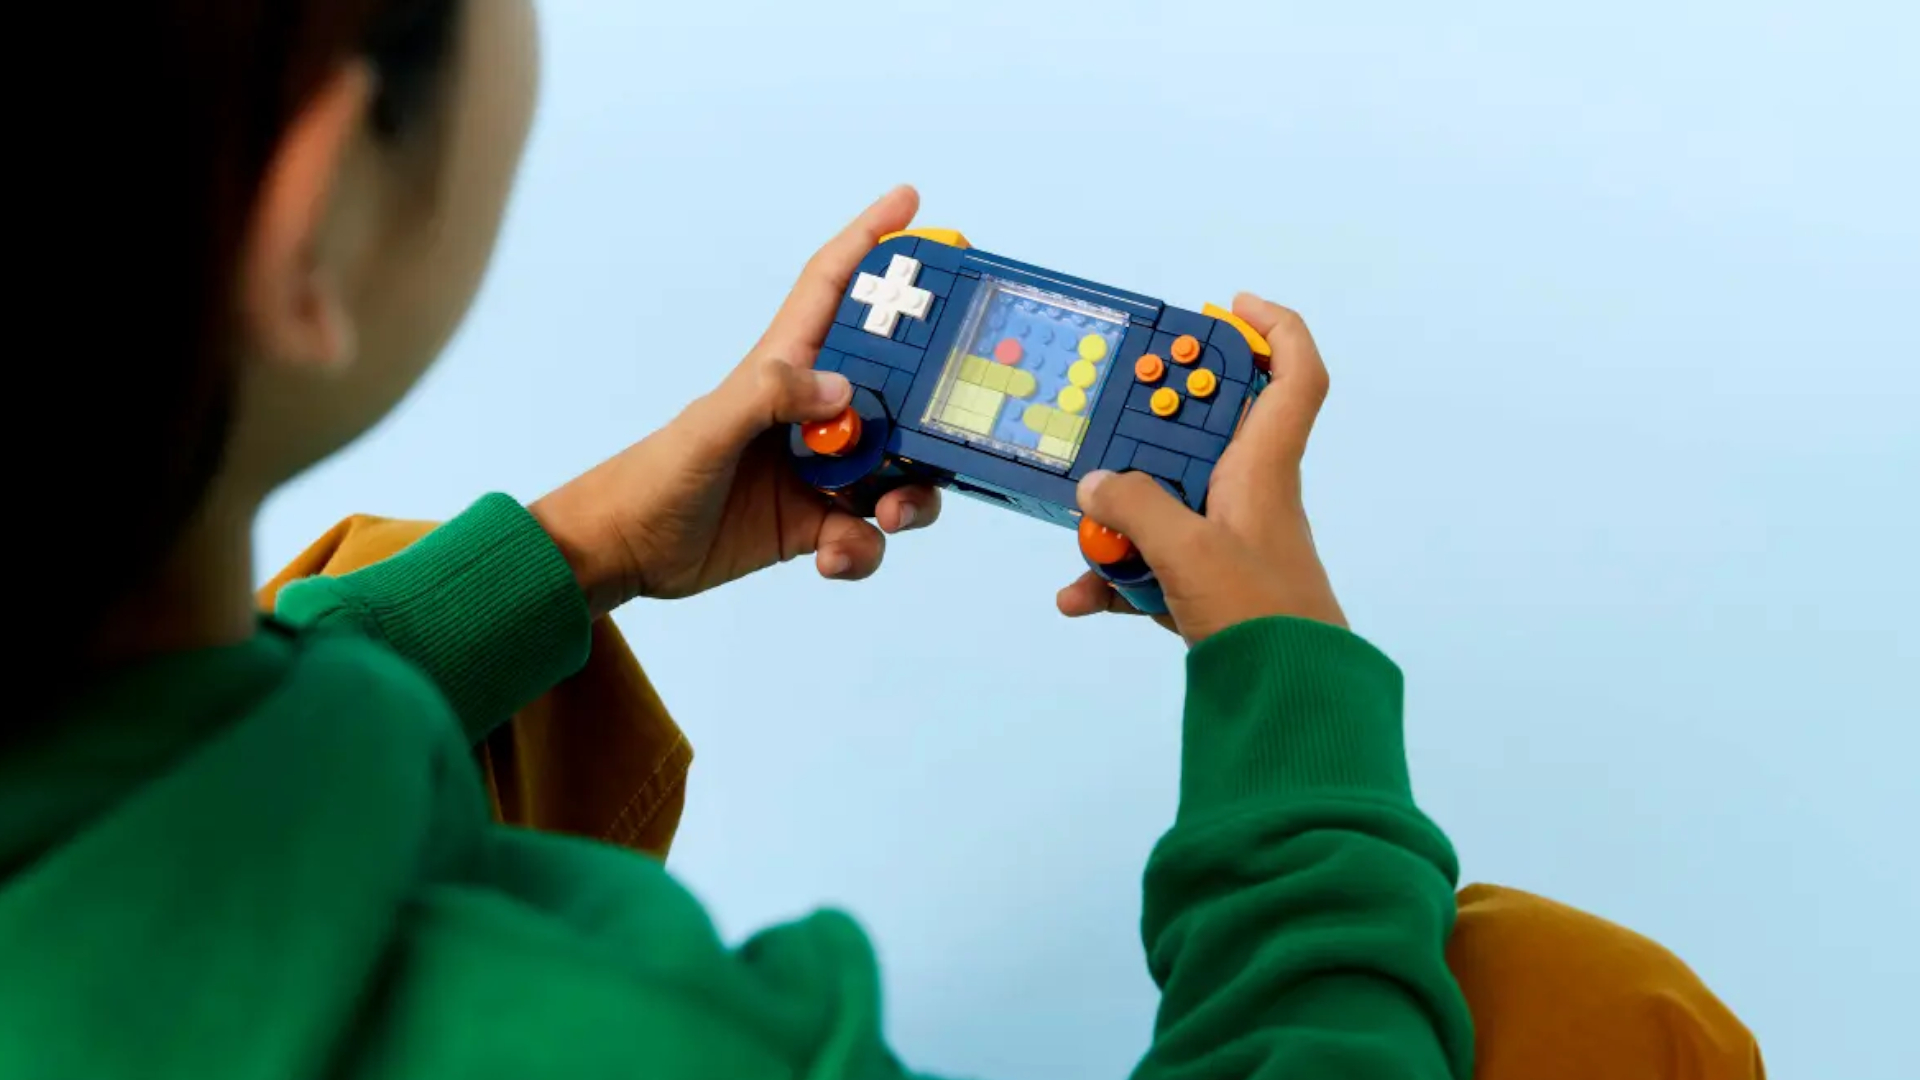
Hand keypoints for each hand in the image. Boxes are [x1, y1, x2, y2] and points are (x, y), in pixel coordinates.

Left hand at [530, 186, 941, 616]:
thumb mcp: (708, 429)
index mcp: (784, 369)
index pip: (833, 289)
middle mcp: (812, 414)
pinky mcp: (818, 522)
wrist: (625, 552)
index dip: (870, 241)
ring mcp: (821, 470)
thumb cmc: (653, 477)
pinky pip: (867, 533)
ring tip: (892, 517)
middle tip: (951, 429)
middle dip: (931, 408)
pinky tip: (833, 558)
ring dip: (910, 498)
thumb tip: (844, 394)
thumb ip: (770, 398)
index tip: (910, 202)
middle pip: (897, 390)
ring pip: (899, 471)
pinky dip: (862, 550)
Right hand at [1055, 294, 1346, 645]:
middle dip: (1150, 433)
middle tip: (1113, 426)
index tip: (1230, 307)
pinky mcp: (1209, 587)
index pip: (1294, 376)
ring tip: (1087, 547)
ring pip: (1166, 506)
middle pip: (1203, 435)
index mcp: (1264, 468)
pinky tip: (1080, 599)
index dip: (1273, 330)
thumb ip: (1135, 507)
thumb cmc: (1262, 616)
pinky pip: (1152, 566)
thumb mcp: (1187, 551)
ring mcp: (1228, 542)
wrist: (1289, 697)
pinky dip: (1116, 581)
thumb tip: (1096, 484)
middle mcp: (1249, 495)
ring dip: (1119, 524)